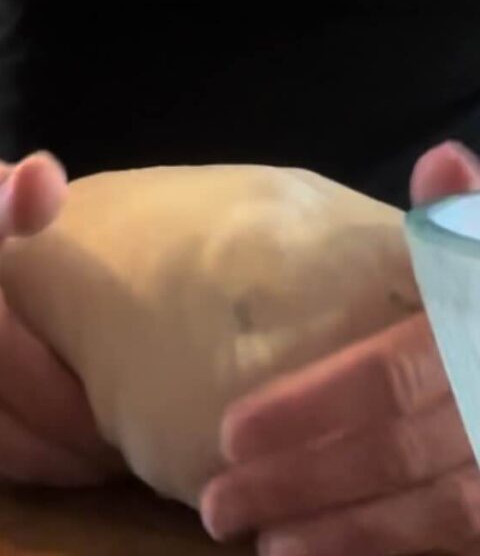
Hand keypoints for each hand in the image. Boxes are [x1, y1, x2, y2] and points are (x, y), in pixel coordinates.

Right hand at [0, 118, 120, 486]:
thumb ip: (8, 190)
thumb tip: (49, 180)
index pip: (44, 401)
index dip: (94, 423)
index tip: (136, 424)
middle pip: (16, 445)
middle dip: (75, 459)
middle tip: (121, 452)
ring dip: (33, 468)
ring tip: (80, 458)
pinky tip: (15, 447)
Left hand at [200, 141, 479, 554]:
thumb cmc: (461, 308)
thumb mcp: (456, 260)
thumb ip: (445, 231)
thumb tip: (444, 157)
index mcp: (473, 316)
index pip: (401, 370)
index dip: (319, 407)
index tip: (231, 434)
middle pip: (410, 447)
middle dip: (311, 477)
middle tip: (219, 504)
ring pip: (444, 506)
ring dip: (347, 528)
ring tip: (260, 541)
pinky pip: (462, 533)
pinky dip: (387, 544)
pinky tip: (317, 553)